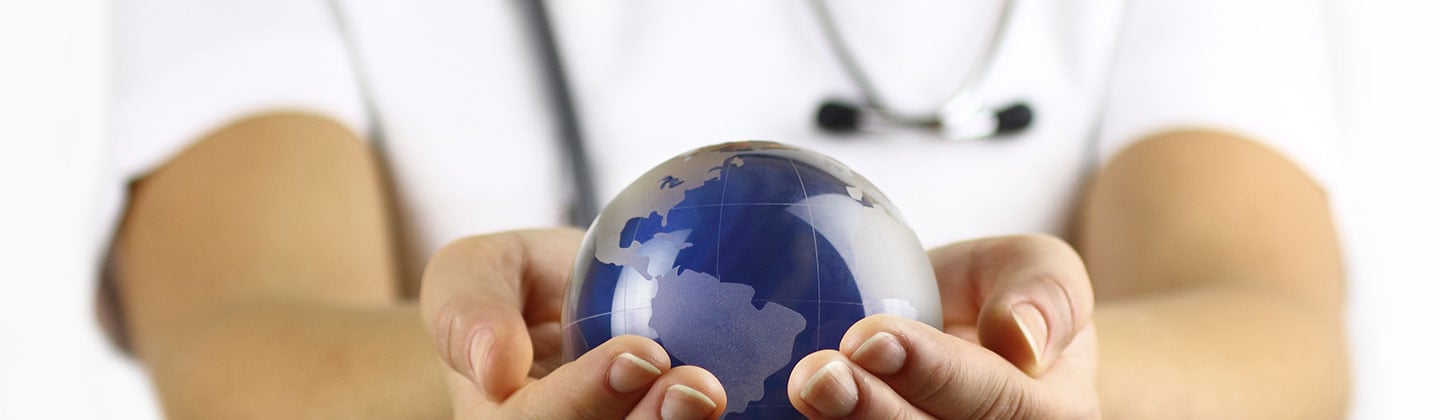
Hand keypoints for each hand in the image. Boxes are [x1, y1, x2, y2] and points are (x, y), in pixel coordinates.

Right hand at [419, 229, 727, 418]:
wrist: (566, 309)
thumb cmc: (513, 285)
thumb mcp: (473, 271)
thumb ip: (467, 309)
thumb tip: (494, 366)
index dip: (590, 397)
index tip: (641, 353)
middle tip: (702, 388)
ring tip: (729, 392)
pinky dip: (757, 416)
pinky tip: (794, 392)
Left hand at [787, 235, 1098, 418]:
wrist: (969, 338)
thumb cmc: (1004, 298)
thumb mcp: (1039, 267)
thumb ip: (1043, 291)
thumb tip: (1019, 337)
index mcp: (1050, 415)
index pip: (994, 400)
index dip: (932, 372)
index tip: (871, 336)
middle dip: (873, 412)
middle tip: (818, 374)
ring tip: (802, 387)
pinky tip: (772, 411)